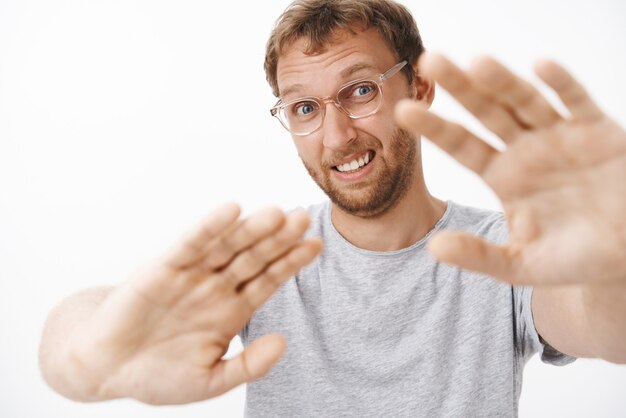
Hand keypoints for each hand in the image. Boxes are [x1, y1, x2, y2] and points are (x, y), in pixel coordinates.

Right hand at [63, 204, 321, 403]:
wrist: (106, 369)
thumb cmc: (157, 374)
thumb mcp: (210, 380)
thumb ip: (248, 365)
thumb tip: (284, 343)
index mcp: (232, 309)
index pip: (269, 279)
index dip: (292, 262)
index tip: (316, 246)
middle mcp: (216, 285)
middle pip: (254, 256)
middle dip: (279, 238)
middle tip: (304, 218)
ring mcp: (191, 274)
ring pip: (227, 246)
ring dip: (251, 228)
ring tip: (277, 212)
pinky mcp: (163, 268)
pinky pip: (190, 244)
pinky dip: (209, 228)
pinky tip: (230, 211)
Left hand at [396, 53, 625, 286]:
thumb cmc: (573, 259)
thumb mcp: (520, 265)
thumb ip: (479, 256)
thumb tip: (434, 249)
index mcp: (503, 175)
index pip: (461, 146)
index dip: (435, 128)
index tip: (403, 111)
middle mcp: (525, 150)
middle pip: (486, 112)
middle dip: (460, 88)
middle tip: (429, 60)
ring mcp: (559, 136)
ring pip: (526, 101)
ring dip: (503, 81)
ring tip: (477, 63)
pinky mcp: (598, 130)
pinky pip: (577, 102)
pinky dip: (561, 84)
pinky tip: (539, 66)